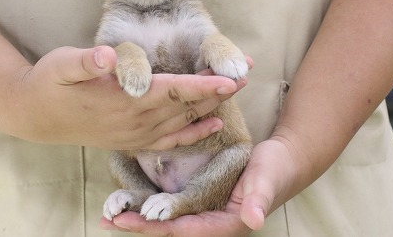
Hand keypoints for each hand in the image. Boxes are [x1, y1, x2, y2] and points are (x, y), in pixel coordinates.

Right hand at [8, 46, 248, 149]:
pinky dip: (194, 134)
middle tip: (247, 73)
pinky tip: (212, 125)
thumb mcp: (62, 65)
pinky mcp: (132, 141)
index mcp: (124, 100)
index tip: (230, 78)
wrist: (35, 116)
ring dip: (212, 107)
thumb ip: (86, 62)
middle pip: (186, 105)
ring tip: (236, 90)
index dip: (203, 85)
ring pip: (183, 122)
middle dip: (219, 90)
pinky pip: (170, 142)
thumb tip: (107, 56)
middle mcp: (135, 121)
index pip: (173, 91)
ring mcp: (135, 134)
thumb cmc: (49, 83)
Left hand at [99, 138, 298, 235]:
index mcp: (227, 223)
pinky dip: (152, 208)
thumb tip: (255, 220)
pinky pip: (173, 210)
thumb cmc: (275, 168)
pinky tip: (133, 204)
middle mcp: (213, 224)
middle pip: (171, 230)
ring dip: (141, 220)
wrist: (282, 163)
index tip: (134, 221)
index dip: (159, 226)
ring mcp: (206, 216)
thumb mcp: (267, 177)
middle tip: (109, 220)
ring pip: (169, 222)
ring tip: (111, 216)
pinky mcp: (202, 205)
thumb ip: (259, 198)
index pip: (187, 229)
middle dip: (140, 226)